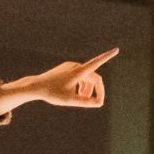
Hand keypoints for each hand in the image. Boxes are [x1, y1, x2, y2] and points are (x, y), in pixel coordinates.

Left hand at [0, 49, 118, 117]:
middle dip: (95, 90)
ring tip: (83, 99)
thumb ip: (86, 102)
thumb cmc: (53, 93)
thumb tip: (99, 103)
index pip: (97, 62)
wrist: (36, 86)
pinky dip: (81, 85)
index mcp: (79, 71)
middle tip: (96, 102)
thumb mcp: (70, 101)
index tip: (116, 49)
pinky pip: (78, 76)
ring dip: (88, 88)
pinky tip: (76, 93)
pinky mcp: (65, 68)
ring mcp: (70, 66)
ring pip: (85, 77)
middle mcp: (76, 66)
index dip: (107, 57)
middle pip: (93, 77)